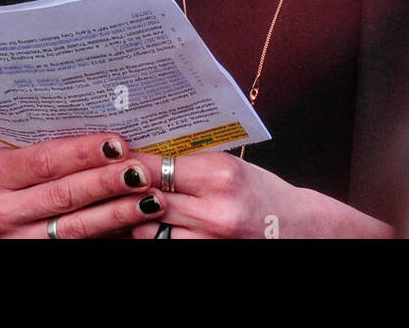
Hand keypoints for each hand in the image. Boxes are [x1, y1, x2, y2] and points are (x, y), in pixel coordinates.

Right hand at [0, 133, 166, 238]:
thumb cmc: (13, 179)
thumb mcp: (16, 161)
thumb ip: (48, 152)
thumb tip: (106, 138)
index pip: (44, 160)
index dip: (82, 152)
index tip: (117, 143)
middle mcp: (0, 210)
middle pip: (62, 194)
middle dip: (105, 182)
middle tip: (140, 171)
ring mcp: (18, 238)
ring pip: (74, 226)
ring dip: (117, 212)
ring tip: (149, 198)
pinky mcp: (37, 253)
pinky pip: (78, 242)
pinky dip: (110, 229)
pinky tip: (135, 220)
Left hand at [127, 151, 393, 238]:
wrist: (300, 228)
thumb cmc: (261, 192)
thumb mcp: (229, 166)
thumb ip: (188, 162)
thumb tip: (140, 153)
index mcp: (221, 175)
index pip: (157, 166)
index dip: (131, 162)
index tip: (114, 157)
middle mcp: (215, 211)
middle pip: (148, 198)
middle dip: (126, 188)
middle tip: (109, 178)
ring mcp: (211, 241)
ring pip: (148, 230)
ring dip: (135, 216)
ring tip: (126, 203)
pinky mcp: (208, 256)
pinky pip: (165, 246)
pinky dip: (152, 235)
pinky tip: (148, 224)